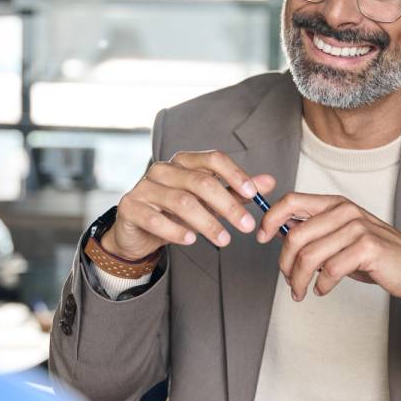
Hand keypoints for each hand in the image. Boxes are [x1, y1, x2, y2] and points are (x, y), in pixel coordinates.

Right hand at [105, 151, 275, 260]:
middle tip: (246, 225)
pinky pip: (156, 219)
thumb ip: (235, 191)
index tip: (253, 194)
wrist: (137, 231)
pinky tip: (191, 240)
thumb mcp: (208, 201)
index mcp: (184, 162)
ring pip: (181, 201)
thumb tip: (269, 182)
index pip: (213, 159)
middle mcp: (163, 170)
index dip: (235, 174)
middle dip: (228, 205)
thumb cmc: (175, 212)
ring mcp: (145, 187)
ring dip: (207, 222)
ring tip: (224, 240)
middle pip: (201, 182)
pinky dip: (176, 230)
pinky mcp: (131, 208)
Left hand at [257, 193, 400, 304]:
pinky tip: (323, 289)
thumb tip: (277, 234)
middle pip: (295, 235)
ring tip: (301, 291)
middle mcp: (345, 211)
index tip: (260, 238)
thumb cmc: (375, 254)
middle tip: (288, 281)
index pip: (291, 201)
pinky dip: (322, 285)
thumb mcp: (341, 237)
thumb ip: (314, 232)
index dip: (270, 219)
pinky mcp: (368, 248)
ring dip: (299, 280)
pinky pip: (330, 270)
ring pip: (309, 256)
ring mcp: (357, 228)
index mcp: (335, 204)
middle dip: (284, 264)